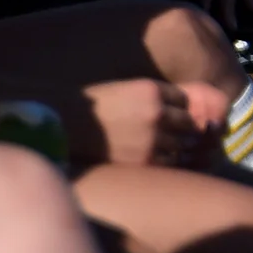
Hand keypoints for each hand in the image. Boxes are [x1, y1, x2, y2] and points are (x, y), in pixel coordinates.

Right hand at [82, 79, 215, 168]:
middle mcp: (157, 112)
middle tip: (172, 134)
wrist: (64, 126)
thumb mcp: (124, 89)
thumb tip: (175, 108)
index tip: (173, 114)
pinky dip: (164, 162)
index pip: (184, 100)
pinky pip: (169, 163)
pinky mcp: (144, 160)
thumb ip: (151, 96)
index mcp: (152, 90)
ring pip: (182, 144)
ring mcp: (153, 137)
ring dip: (174, 146)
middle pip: (188, 122)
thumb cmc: (91, 106)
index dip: (179, 108)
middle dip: (182, 128)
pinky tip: (150, 159)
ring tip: (160, 148)